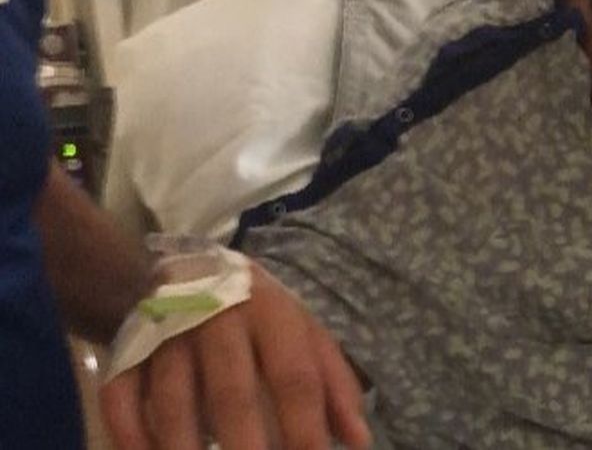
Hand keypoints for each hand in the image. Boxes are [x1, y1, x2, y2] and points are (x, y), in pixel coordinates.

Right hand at [101, 263, 370, 449]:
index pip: (294, 376)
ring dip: (183, 448)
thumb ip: (334, 384)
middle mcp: (219, 319)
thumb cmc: (260, 315)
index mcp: (272, 312)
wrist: (187, 270)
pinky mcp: (126, 349)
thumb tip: (360, 441)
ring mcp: (168, 334)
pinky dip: (130, 434)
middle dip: (245, 444)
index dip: (305, 428)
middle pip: (232, 392)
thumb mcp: (304, 334)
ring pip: (172, 400)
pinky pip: (120, 396)